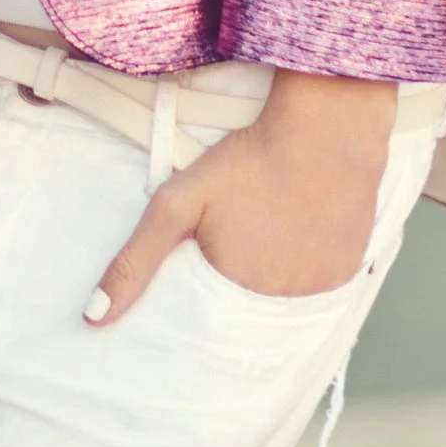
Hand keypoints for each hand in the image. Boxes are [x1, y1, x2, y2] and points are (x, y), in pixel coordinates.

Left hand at [83, 69, 396, 323]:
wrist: (324, 127)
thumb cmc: (246, 161)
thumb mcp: (177, 205)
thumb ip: (135, 261)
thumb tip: (94, 319)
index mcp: (239, 297)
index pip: (212, 314)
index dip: (208, 284)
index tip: (210, 256)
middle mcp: (285, 305)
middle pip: (251, 304)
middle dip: (241, 278)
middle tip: (245, 233)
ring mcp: (323, 288)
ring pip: (288, 292)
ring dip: (278, 272)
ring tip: (270, 229)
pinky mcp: (351, 267)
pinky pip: (323, 279)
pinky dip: (310, 263)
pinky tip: (302, 229)